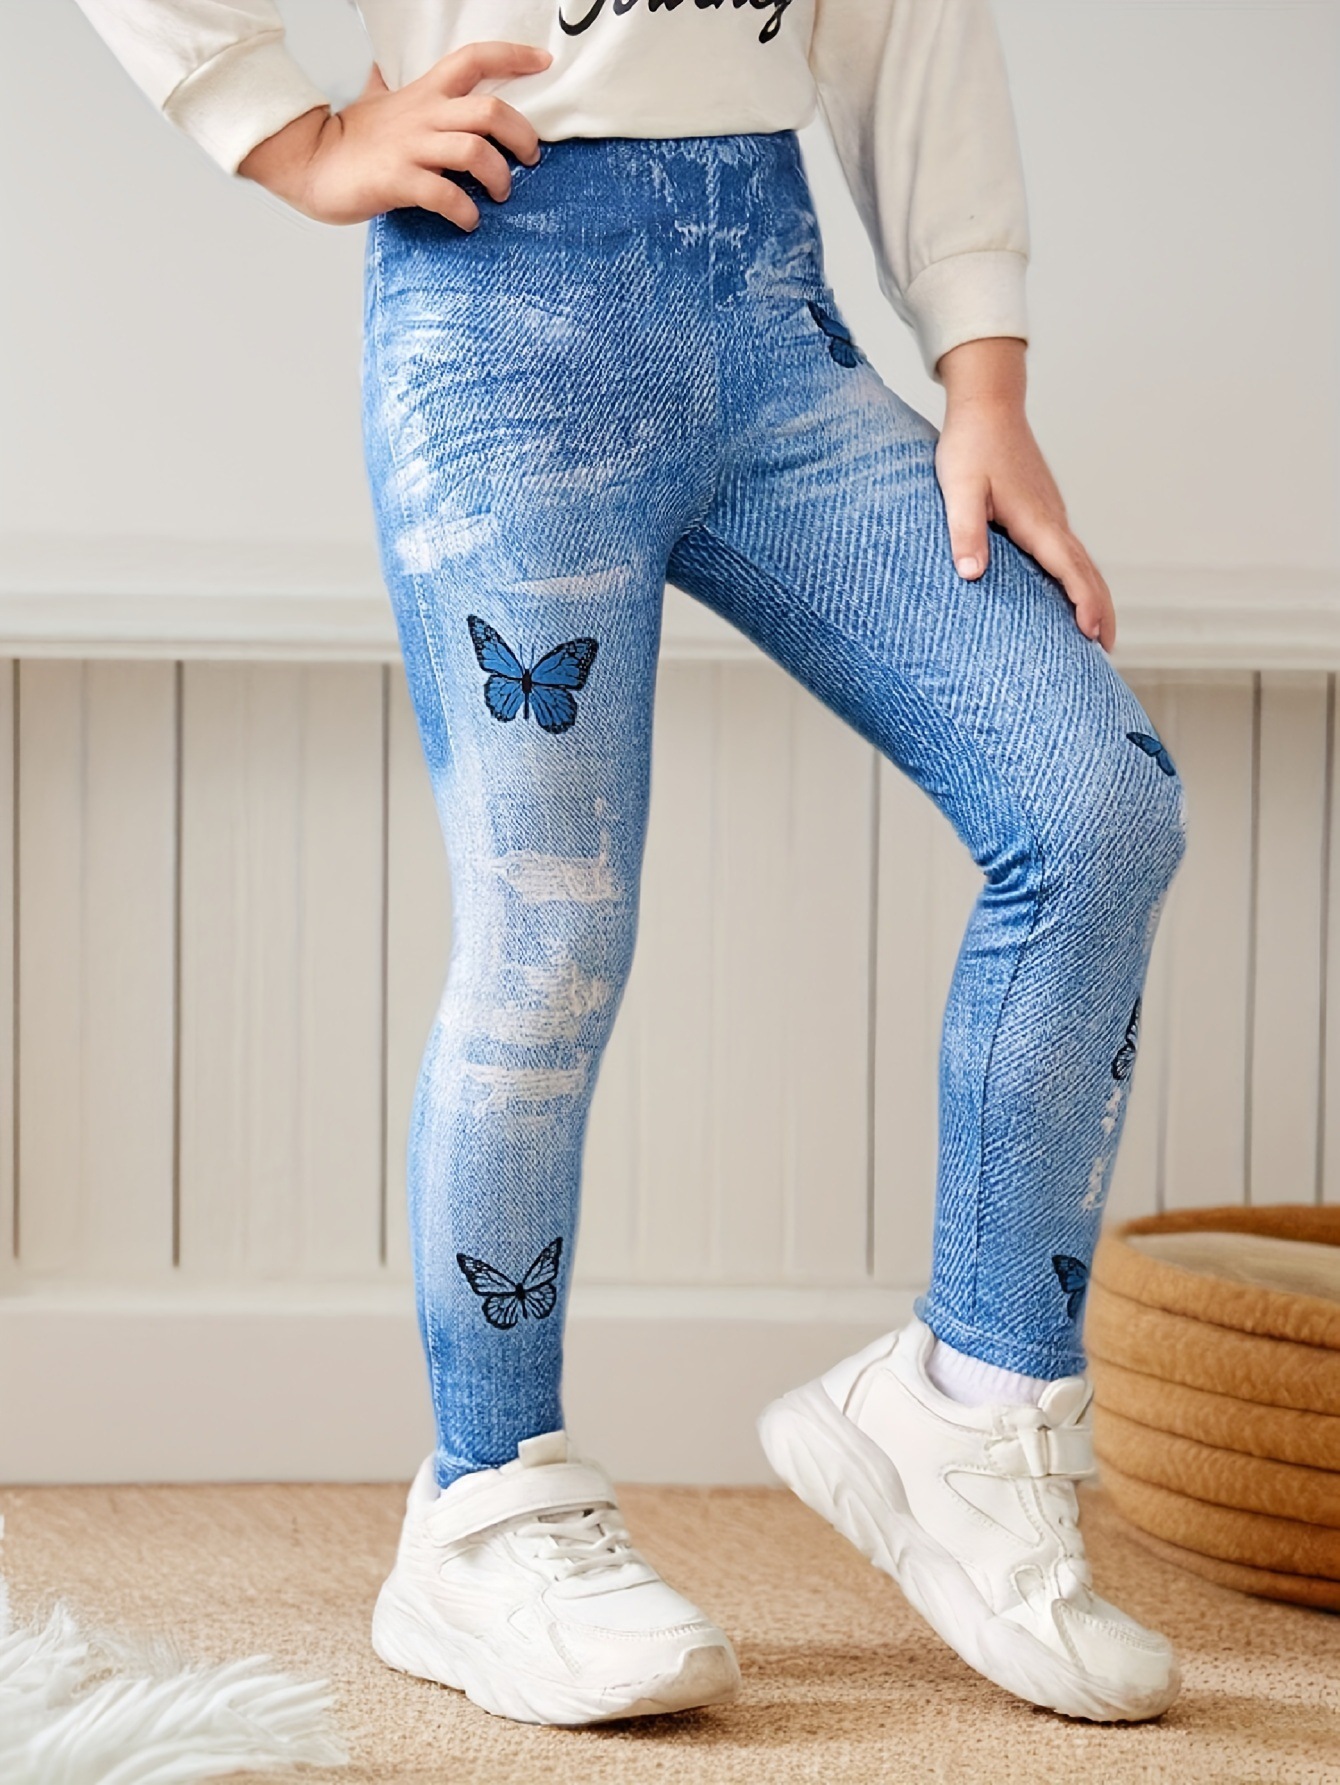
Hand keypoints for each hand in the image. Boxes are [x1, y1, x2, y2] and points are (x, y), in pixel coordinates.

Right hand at [238, 41, 552, 227]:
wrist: (308, 164)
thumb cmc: (348, 139)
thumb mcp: (373, 100)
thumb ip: (387, 84)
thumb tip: (382, 66)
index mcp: (424, 94)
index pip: (474, 59)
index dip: (513, 56)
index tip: (543, 63)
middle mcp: (423, 116)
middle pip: (490, 110)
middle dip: (521, 135)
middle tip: (529, 160)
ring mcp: (411, 149)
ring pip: (475, 152)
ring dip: (498, 177)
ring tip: (499, 194)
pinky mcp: (399, 181)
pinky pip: (446, 195)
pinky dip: (466, 212)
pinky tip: (468, 221)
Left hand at [934, 337, 1114, 651]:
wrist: (988, 405)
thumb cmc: (970, 446)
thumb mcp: (959, 489)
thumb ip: (965, 531)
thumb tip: (972, 575)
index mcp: (1036, 520)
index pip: (1069, 569)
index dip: (1085, 603)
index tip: (1095, 634)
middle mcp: (1052, 519)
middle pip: (1087, 571)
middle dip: (1101, 610)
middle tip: (1109, 650)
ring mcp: (1052, 514)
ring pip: (1081, 561)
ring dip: (1093, 595)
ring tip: (1098, 631)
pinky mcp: (1044, 509)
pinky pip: (1068, 551)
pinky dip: (1079, 576)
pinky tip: (1070, 591)